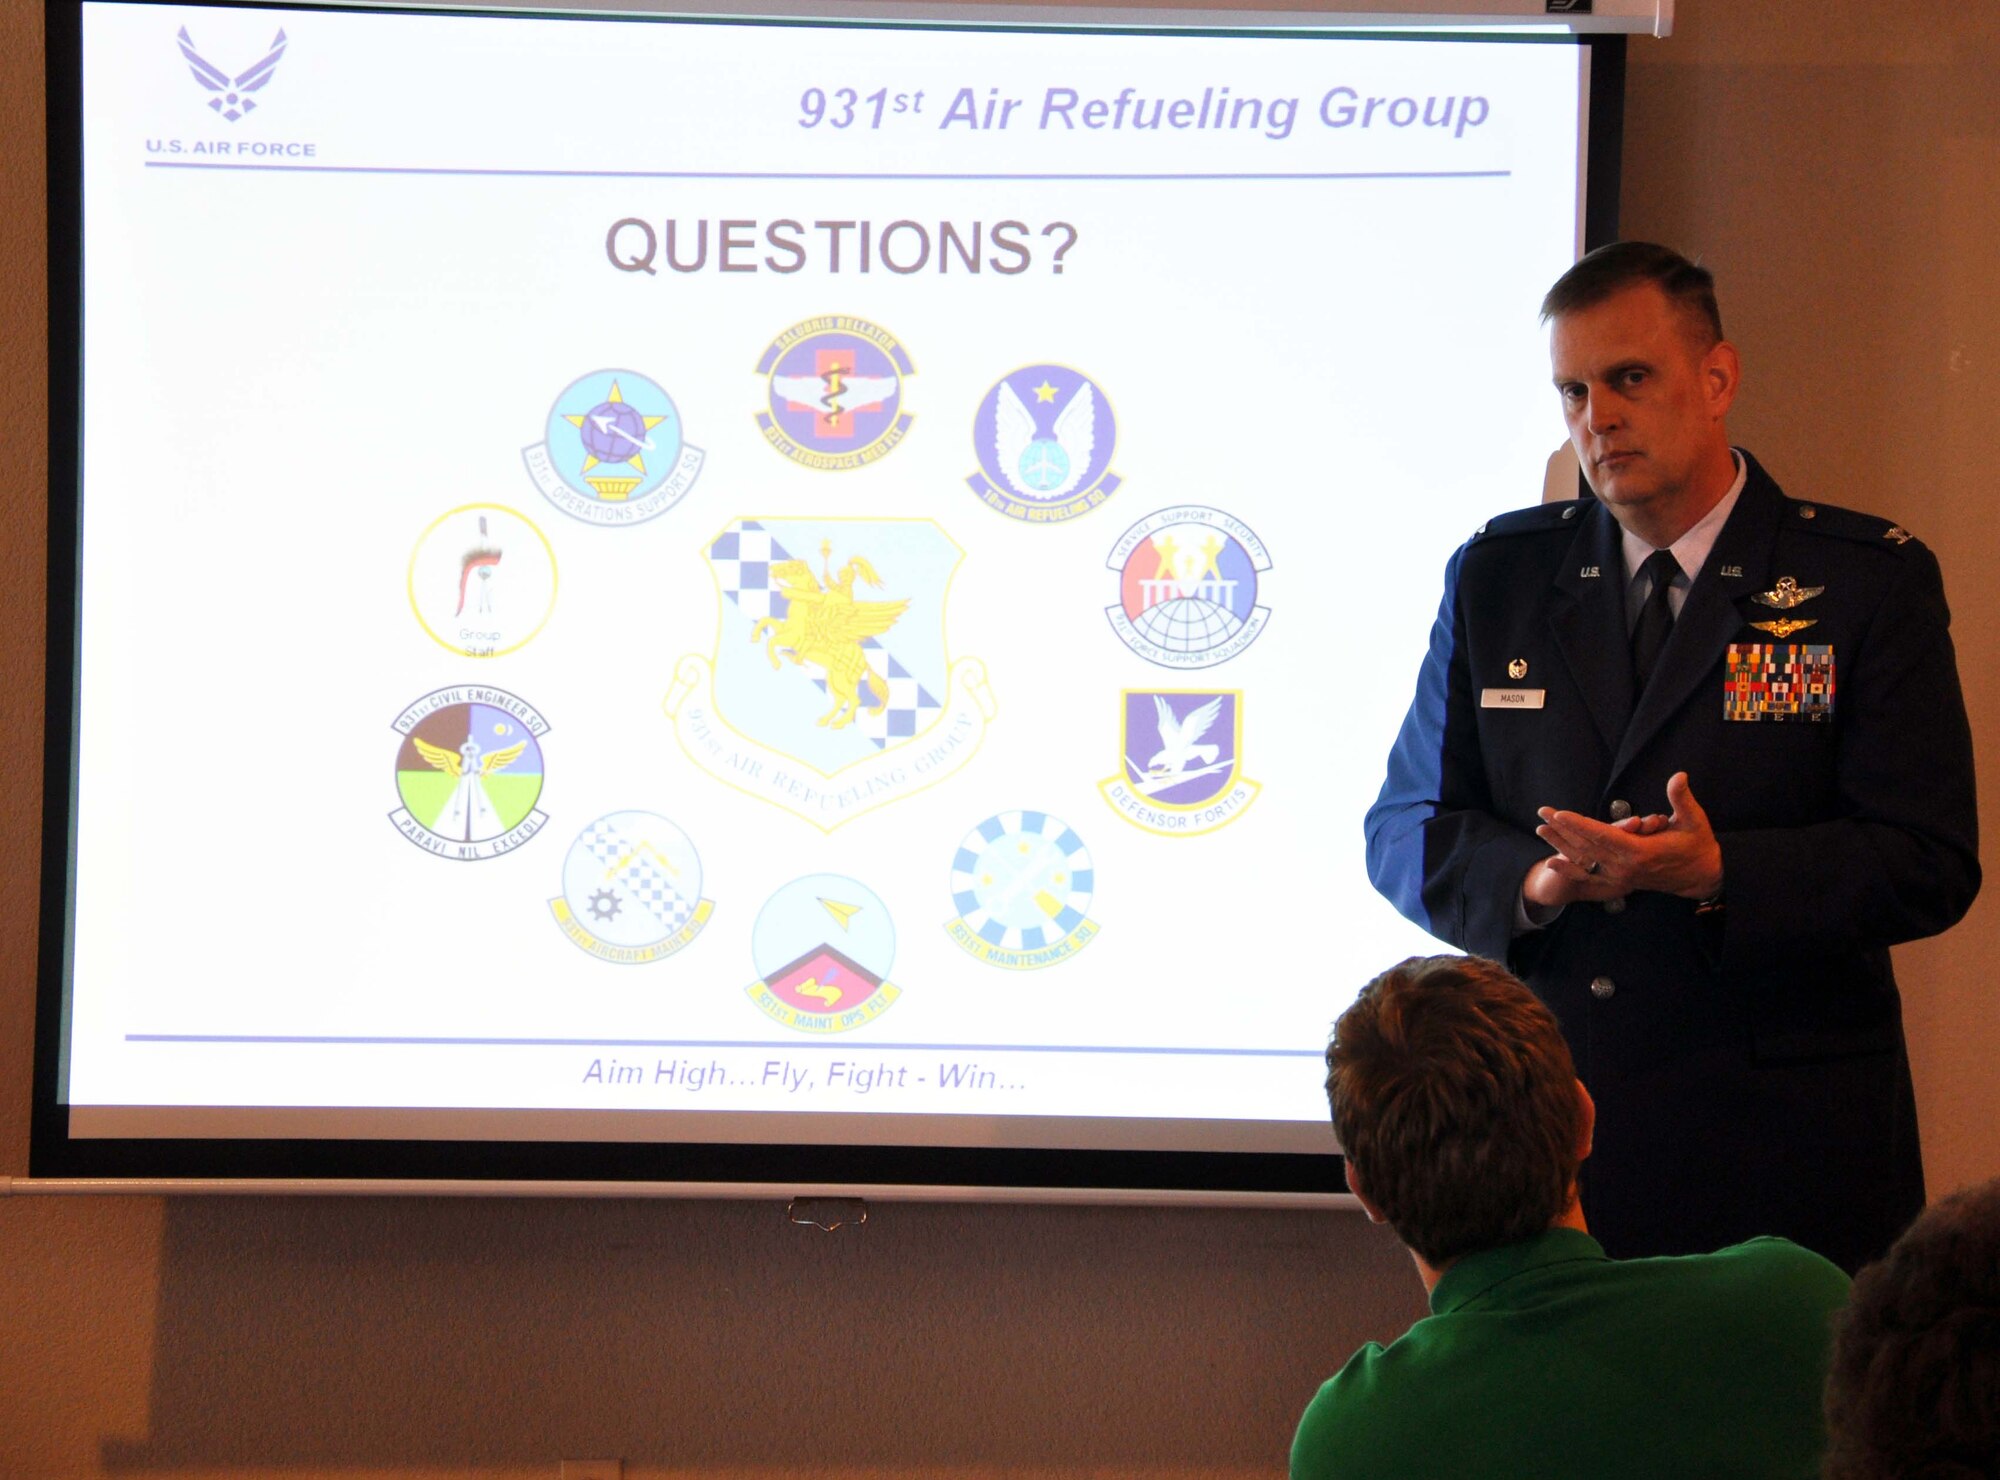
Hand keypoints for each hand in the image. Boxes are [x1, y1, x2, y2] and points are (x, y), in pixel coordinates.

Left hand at [1534, 771, 1724, 900]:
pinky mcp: (1619, 881)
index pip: (1603, 836)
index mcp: (1641, 852)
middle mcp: (1625, 867)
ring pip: (1585, 860)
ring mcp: (1621, 877)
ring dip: (1562, 845)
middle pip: (1587, 847)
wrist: (1701, 876)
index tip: (1560, 813)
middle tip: (1543, 813)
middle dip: (1563, 830)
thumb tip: (1679, 776)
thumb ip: (1682, 799)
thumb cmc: (1698, 844)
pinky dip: (1570, 869)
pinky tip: (1551, 862)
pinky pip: (1590, 875)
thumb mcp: (1694, 820)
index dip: (1580, 824)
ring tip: (1542, 830)